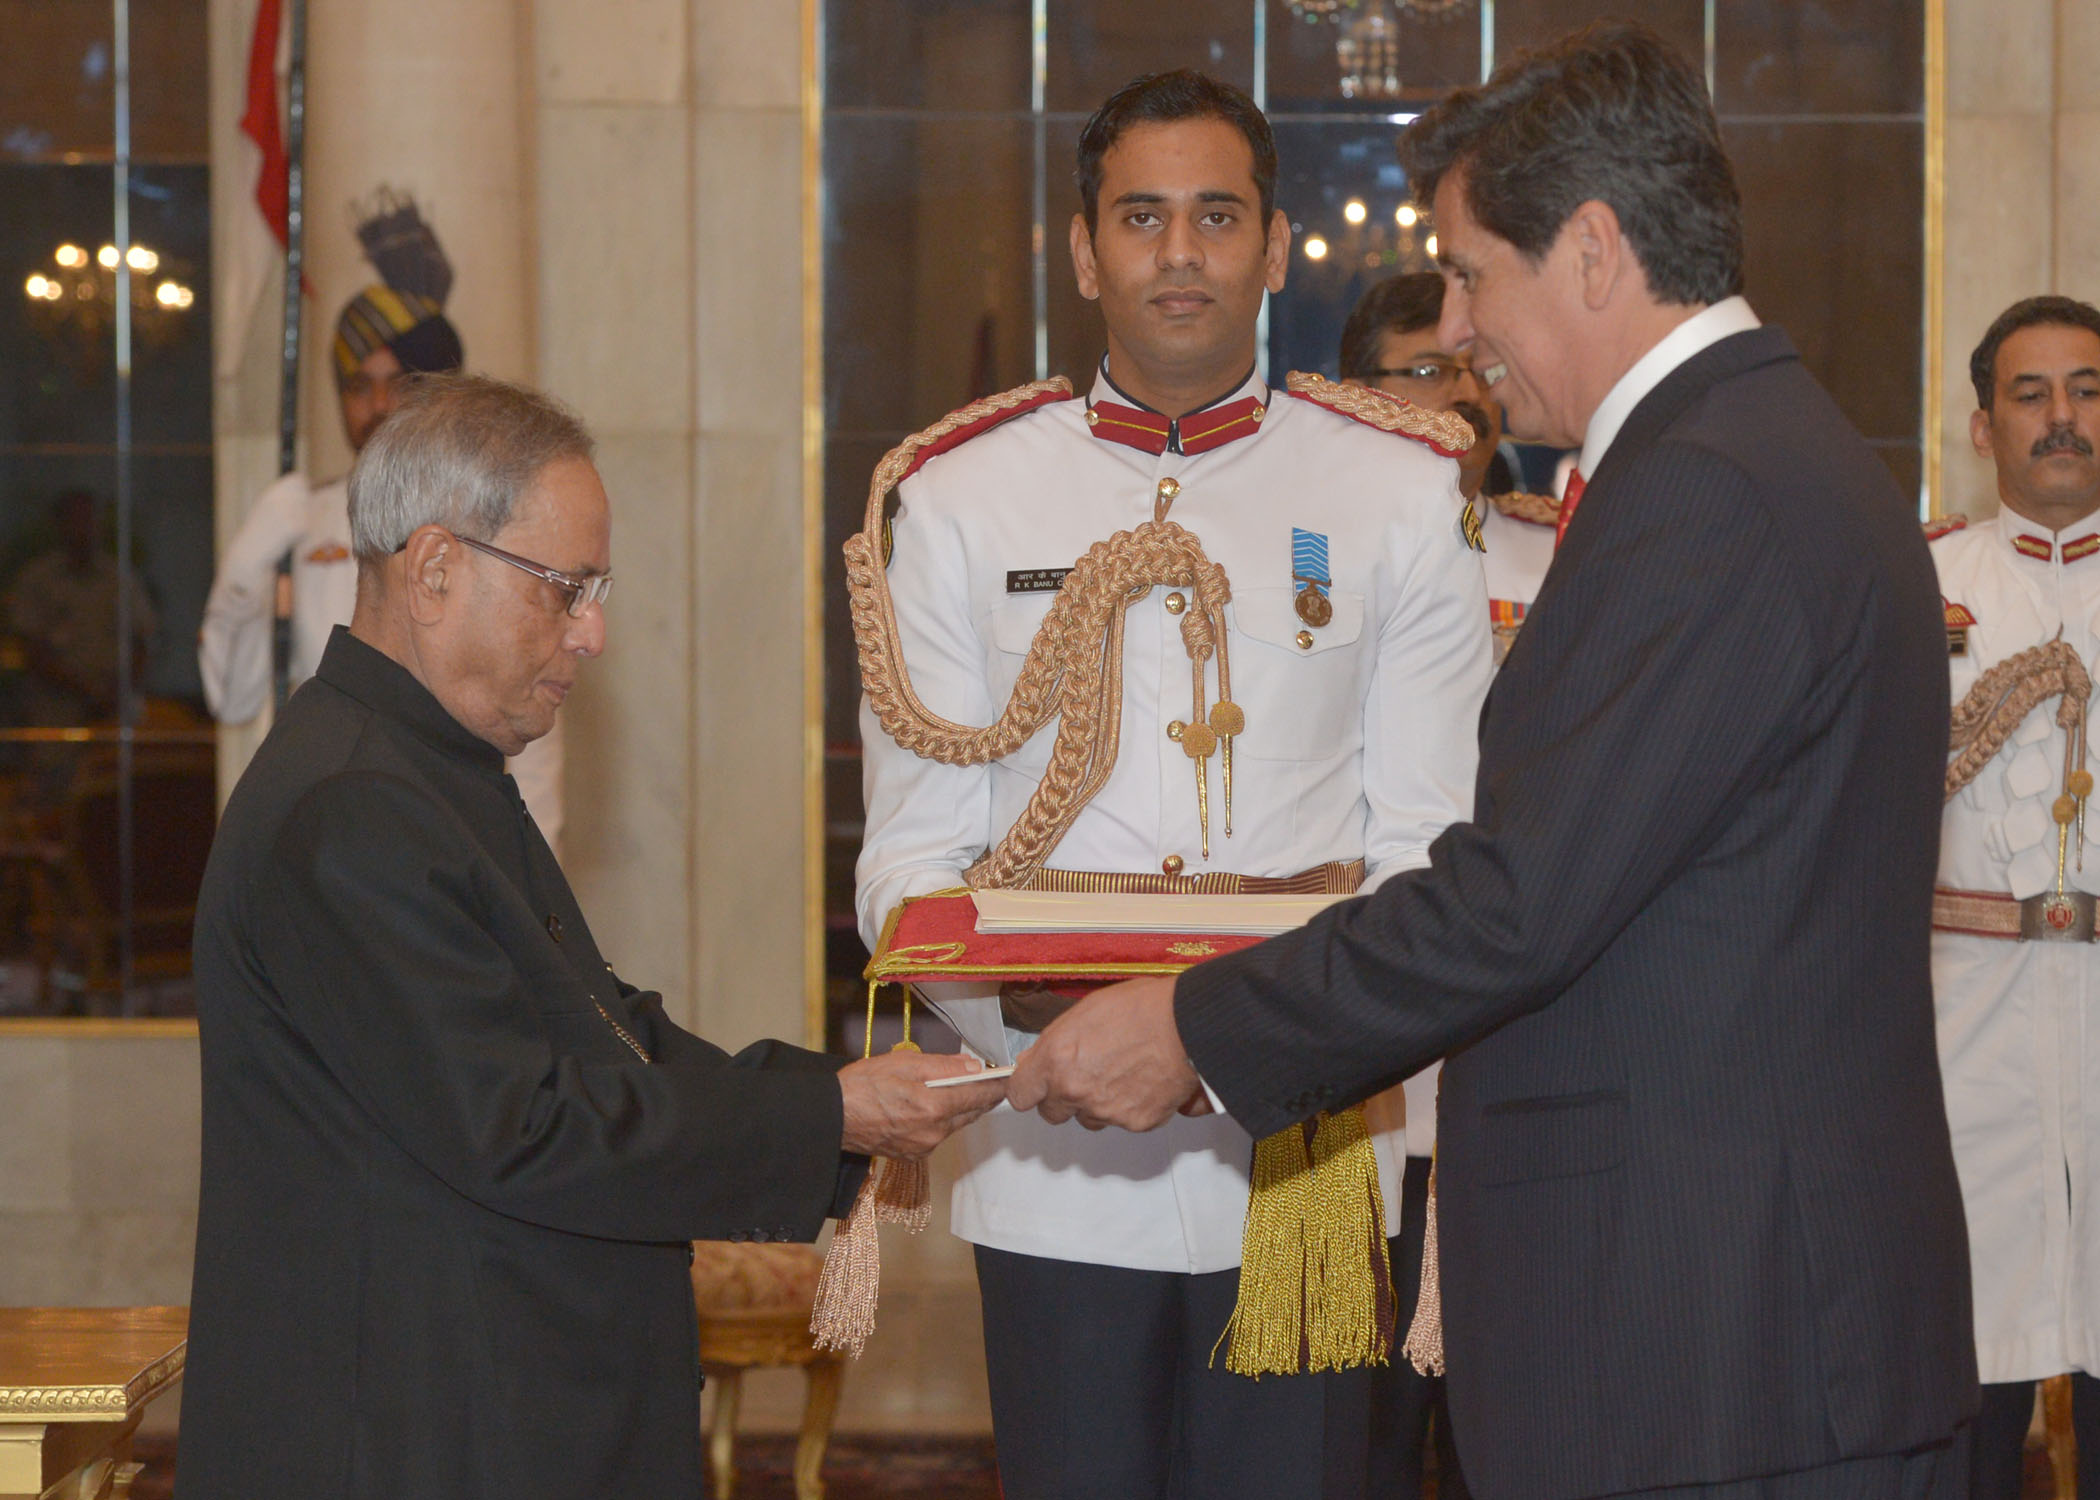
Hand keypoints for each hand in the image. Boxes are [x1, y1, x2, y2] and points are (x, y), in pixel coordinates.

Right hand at [837, 1050, 1007, 1157]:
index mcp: (934, 1106)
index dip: (996, 1084)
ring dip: (960, 1107)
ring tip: (955, 1087)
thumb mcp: (905, 1062)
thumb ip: (944, 1065)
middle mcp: (934, 1132)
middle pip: (971, 1112)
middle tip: (987, 1078)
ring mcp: (924, 1147)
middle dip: (981, 1095)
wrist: (832, 1116)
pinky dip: (941, 1120)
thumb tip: (974, 1066)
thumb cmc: (863, 1085)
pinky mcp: (913, 1155)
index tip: (1006, 1076)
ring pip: (955, 1124)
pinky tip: (930, 1106)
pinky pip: (938, 1135)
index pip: (979, 1095)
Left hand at [1006, 975, 1209, 1131]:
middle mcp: (1075, 1091)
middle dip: (1062, 1098)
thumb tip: (1034, 1060)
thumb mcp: (1084, 1011)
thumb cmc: (1141, 1007)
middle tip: (1083, 1076)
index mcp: (1056, 1060)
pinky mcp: (1136, 1123)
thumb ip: (1054, 1042)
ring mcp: (1106, 1111)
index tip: (1035, 1084)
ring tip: (1120, 1074)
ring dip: (1096, 1104)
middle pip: (1052, 1113)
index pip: (1021, 1095)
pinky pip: (1123, 1121)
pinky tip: (1142, 1082)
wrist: (1189, 1023)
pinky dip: (1130, 1107)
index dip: (1028, 1088)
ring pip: (1088, 1119)